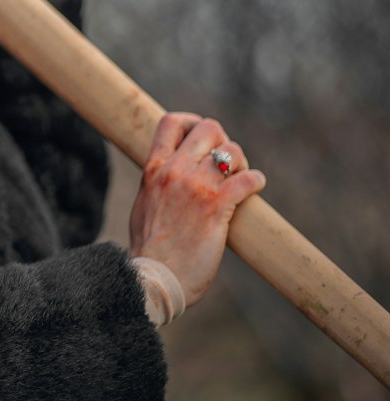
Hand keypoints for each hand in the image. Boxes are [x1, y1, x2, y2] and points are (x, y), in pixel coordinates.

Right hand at [128, 112, 265, 307]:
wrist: (153, 279)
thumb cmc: (149, 250)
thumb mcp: (144, 205)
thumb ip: (158, 185)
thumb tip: (170, 178)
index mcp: (154, 169)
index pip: (171, 122)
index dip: (192, 122)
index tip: (201, 137)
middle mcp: (174, 171)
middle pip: (208, 128)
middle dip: (223, 141)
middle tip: (226, 164)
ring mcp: (196, 187)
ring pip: (231, 151)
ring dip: (241, 163)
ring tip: (240, 180)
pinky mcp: (216, 207)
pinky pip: (247, 179)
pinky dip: (256, 180)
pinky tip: (255, 187)